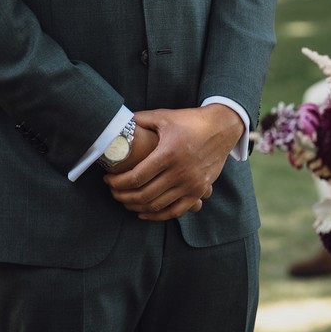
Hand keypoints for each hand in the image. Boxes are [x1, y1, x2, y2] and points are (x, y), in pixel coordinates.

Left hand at [103, 105, 242, 221]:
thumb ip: (141, 120)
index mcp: (169, 153)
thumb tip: (119, 123)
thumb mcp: (164, 116)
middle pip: (144, 194)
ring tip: (124, 200)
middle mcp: (181, 171)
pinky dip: (158, 215)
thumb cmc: (190, 120)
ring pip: (157, 205)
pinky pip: (176, 211)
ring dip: (136, 206)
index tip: (108, 180)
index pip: (137, 176)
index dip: (118, 182)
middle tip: (112, 192)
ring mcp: (191, 183)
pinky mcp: (199, 190)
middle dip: (123, 196)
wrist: (222, 127)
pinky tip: (144, 212)